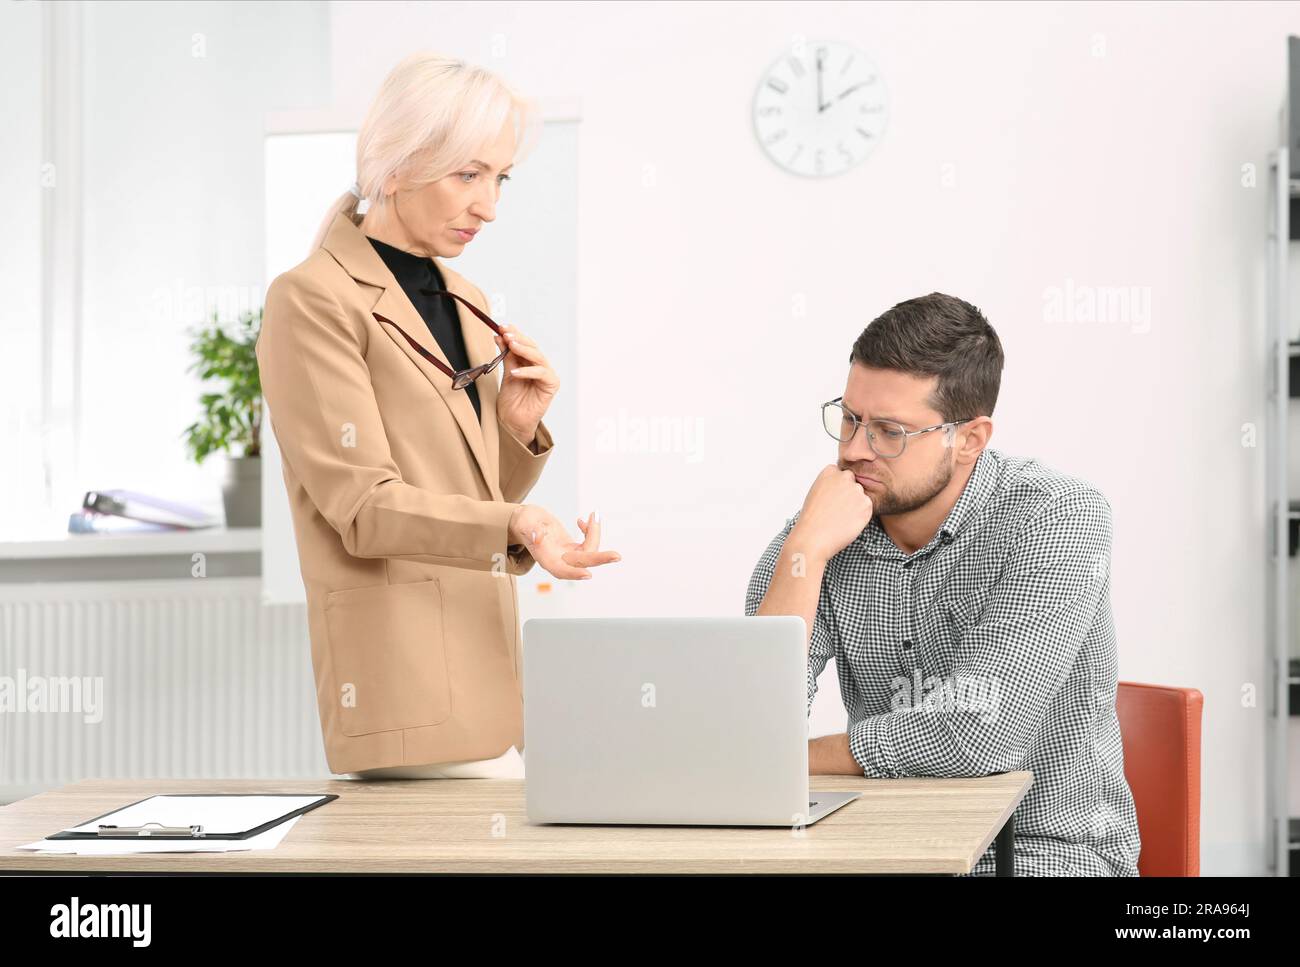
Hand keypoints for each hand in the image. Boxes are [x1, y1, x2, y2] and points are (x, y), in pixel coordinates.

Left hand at [494, 324, 558, 444]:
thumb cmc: (511, 399)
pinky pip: (541, 373)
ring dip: (524, 350)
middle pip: (532, 347)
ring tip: (510, 346)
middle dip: (518, 338)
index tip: (502, 326)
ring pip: (538, 357)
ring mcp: (547, 375)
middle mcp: (540, 366)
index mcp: (530, 361)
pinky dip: (527, 371)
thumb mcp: (506, 372)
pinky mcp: (551, 385)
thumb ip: (506, 355)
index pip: (524, 343)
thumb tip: (499, 335)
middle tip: (506, 333)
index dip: (515, 333)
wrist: (512, 421)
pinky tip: (514, 371)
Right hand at [508, 505, 620, 579]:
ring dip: (595, 534)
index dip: (574, 573)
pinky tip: (585, 520)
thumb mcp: (524, 521)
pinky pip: (588, 544)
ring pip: (588, 552)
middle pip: (581, 563)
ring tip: (593, 515)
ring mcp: (566, 555)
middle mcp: (558, 560)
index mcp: (545, 557)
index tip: (588, 574)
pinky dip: (591, 531)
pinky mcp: (572, 549)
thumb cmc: (523, 521)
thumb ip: (531, 530)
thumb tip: (538, 537)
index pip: (560, 570)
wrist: (526, 521)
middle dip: (600, 559)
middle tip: (617, 555)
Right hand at [790, 464, 873, 561]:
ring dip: (855, 506)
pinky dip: (860, 516)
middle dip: (849, 496)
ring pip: (861, 497)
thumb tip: (844, 485)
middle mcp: (845, 477)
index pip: (842, 476)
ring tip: (840, 518)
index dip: (838, 490)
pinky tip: (847, 522)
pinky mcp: (867, 504)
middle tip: (837, 510)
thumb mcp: (816, 492)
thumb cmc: (812, 518)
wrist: (813, 537)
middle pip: (854, 484)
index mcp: (830, 471)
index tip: (831, 500)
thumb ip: (831, 484)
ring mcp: (857, 490)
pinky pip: (867, 509)